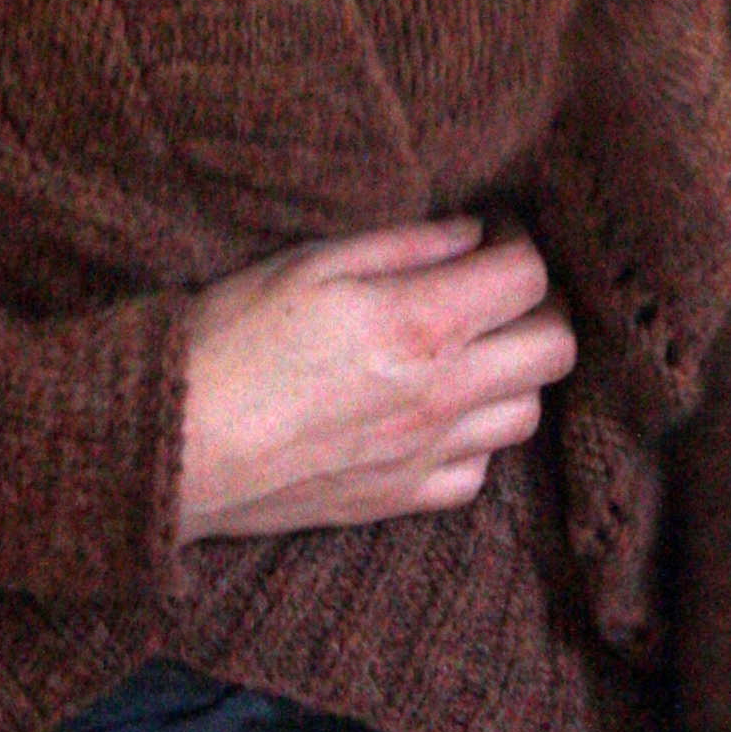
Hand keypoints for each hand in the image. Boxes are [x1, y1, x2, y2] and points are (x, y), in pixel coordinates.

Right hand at [173, 211, 575, 546]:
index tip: (490, 234)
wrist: (175, 445)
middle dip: (537, 308)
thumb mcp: (308, 263)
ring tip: (464, 349)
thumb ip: (401, 245)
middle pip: (554, 349)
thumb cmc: (227, 340)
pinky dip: (471, 439)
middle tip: (492, 290)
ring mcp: (427, 453)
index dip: (520, 243)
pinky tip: (431, 412)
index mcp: (421, 323)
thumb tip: (470, 233)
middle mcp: (442, 393)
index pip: (528, 278)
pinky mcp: (401, 499)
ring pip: (527, 413)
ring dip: (511, 374)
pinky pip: (477, 471)